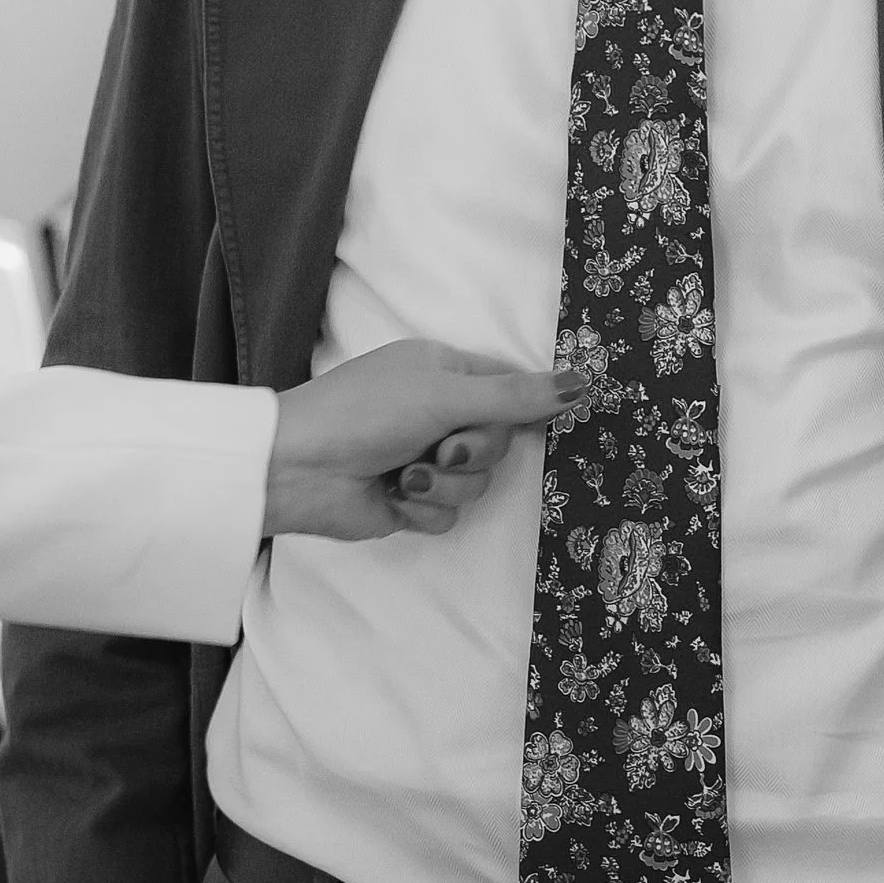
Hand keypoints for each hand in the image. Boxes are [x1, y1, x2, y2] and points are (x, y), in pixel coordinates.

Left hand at [264, 341, 586, 542]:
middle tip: (440, 447)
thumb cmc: (365, 413)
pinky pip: (449, 512)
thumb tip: (585, 382)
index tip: (536, 420)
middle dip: (472, 451)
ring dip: (443, 483)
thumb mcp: (445, 394)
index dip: (523, 407)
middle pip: (498, 441)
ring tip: (403, 474)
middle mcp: (437, 411)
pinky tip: (392, 496)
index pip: (509, 386)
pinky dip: (424, 507)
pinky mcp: (411, 500)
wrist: (298, 469)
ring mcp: (424, 457)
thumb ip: (515, 396)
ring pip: (477, 481)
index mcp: (443, 370)